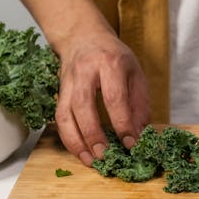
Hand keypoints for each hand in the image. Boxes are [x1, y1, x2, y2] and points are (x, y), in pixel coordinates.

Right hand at [11, 0, 150, 165]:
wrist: (83, 37)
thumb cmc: (114, 57)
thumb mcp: (136, 73)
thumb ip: (139, 104)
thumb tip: (139, 135)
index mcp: (110, 64)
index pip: (114, 98)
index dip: (122, 124)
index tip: (131, 144)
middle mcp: (85, 72)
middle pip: (83, 106)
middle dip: (93, 135)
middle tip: (105, 156)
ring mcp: (68, 82)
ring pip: (65, 115)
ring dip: (76, 142)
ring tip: (90, 161)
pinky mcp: (59, 93)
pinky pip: (59, 119)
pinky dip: (68, 139)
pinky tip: (80, 152)